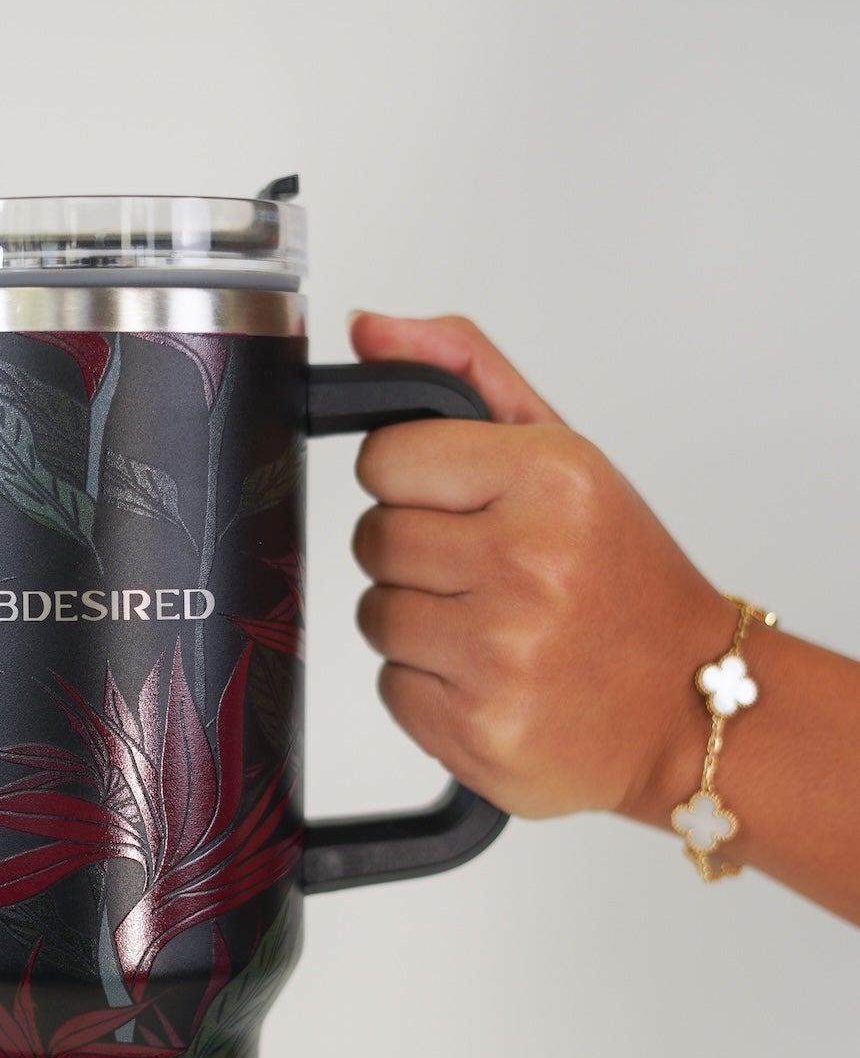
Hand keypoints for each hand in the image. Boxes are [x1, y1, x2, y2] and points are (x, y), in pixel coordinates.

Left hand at [348, 312, 730, 820]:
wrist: (689, 702)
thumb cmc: (621, 576)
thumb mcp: (562, 451)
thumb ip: (463, 372)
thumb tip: (367, 327)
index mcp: (551, 477)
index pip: (385, 460)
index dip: (412, 483)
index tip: (461, 505)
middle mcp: (528, 563)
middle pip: (373, 540)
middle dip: (417, 556)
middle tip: (487, 572)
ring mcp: (502, 654)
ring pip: (374, 615)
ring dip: (418, 623)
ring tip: (493, 626)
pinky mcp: (476, 730)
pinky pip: (389, 688)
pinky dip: (427, 688)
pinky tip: (490, 678)